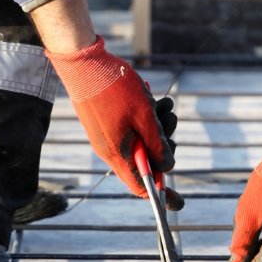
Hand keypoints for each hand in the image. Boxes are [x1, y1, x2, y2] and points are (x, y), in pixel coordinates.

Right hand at [47, 36, 182, 208]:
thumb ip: (157, 145)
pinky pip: (130, 127)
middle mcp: (109, 150)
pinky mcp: (104, 122)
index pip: (141, 187)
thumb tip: (167, 167)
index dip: (162, 194)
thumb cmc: (114, 88)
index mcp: (118, 155)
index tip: (179, 201)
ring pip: (139, 141)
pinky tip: (153, 99)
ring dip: (156, 126)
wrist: (82, 61)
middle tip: (171, 122)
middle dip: (163, 146)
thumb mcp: (145, 117)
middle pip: (144, 162)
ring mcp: (105, 136)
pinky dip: (144, 116)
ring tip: (165, 104)